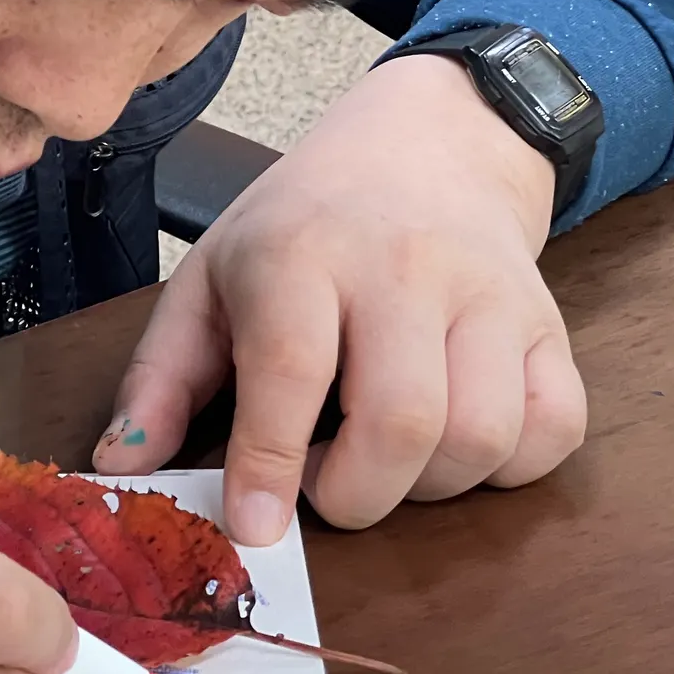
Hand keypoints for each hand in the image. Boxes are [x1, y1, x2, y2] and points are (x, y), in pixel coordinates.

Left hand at [94, 52, 586, 542]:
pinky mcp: (548, 323)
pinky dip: (508, 467)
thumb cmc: (301, 227)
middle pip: (404, 419)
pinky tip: (453, 446)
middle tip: (321, 486)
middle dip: (358, 494)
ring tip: (382, 459)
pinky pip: (553, 429)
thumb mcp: (209, 279)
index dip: (270, 463)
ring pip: (484, 434)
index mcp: (301, 254)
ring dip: (429, 487)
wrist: (428, 144)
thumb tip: (120, 468)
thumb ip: (161, 377)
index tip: (254, 528)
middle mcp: (404, 268)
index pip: (293, 368)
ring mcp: (489, 294)